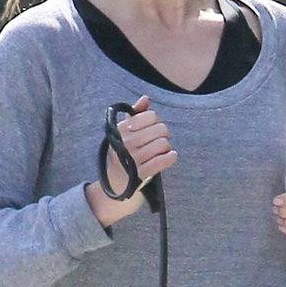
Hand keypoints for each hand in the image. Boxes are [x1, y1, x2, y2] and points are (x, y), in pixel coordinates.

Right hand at [85, 94, 177, 225]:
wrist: (115, 187)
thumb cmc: (122, 157)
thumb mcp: (123, 134)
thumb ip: (134, 115)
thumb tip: (145, 99)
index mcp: (121, 130)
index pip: (150, 116)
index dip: (155, 122)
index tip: (152, 129)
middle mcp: (126, 142)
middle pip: (160, 128)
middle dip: (163, 134)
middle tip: (159, 141)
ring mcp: (133, 158)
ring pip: (164, 143)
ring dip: (166, 147)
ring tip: (161, 151)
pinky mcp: (141, 173)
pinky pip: (163, 159)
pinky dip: (170, 157)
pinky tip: (170, 156)